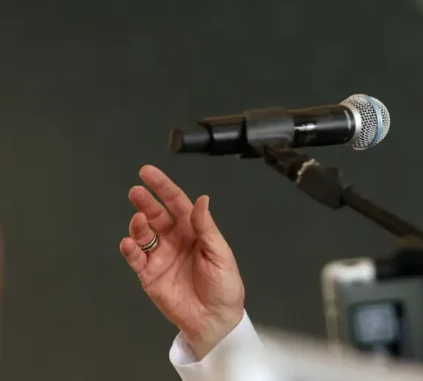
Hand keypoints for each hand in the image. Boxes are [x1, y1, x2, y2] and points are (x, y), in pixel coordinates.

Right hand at [119, 165, 244, 358]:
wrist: (215, 319)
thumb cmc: (224, 285)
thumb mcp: (220, 254)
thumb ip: (207, 228)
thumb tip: (202, 199)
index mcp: (194, 231)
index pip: (177, 203)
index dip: (163, 187)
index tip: (147, 172)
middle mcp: (174, 239)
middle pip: (156, 215)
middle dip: (146, 202)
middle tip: (136, 191)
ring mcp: (160, 256)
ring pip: (144, 234)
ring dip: (139, 225)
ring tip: (139, 220)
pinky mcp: (149, 275)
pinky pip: (135, 258)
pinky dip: (130, 249)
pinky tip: (130, 243)